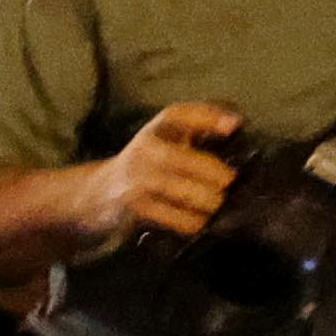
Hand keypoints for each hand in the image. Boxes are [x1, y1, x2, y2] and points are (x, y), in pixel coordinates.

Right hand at [64, 103, 240, 258]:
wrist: (99, 192)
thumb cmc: (146, 162)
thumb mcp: (165, 139)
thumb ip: (197, 127)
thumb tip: (236, 124)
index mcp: (154, 129)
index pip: (178, 115)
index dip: (207, 117)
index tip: (234, 126)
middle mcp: (143, 149)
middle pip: (182, 159)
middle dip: (213, 173)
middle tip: (230, 181)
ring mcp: (137, 179)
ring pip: (179, 190)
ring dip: (206, 200)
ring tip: (217, 203)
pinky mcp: (135, 207)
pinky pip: (172, 217)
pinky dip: (192, 220)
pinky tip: (200, 220)